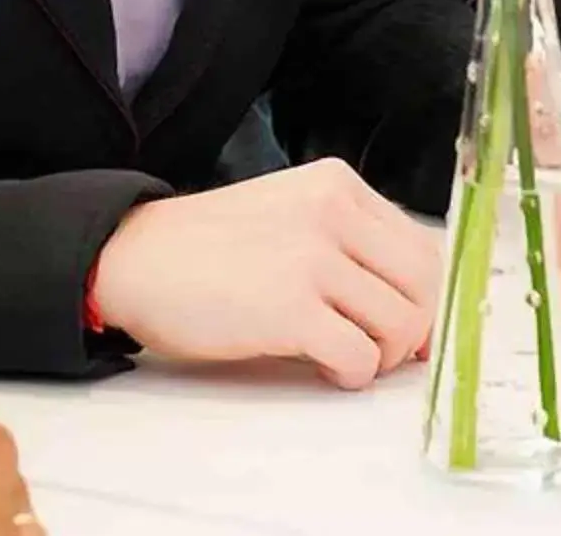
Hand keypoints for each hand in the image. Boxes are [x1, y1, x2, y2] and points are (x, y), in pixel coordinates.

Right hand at [87, 158, 436, 389]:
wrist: (134, 258)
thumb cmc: (210, 249)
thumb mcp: (289, 214)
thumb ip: (348, 241)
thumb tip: (417, 307)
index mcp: (336, 184)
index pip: (424, 246)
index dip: (426, 298)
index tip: (407, 328)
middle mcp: (332, 211)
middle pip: (424, 286)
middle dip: (411, 332)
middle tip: (375, 349)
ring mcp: (312, 257)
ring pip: (401, 325)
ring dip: (379, 355)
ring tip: (340, 353)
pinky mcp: (290, 307)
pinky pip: (360, 358)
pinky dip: (350, 374)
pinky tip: (320, 365)